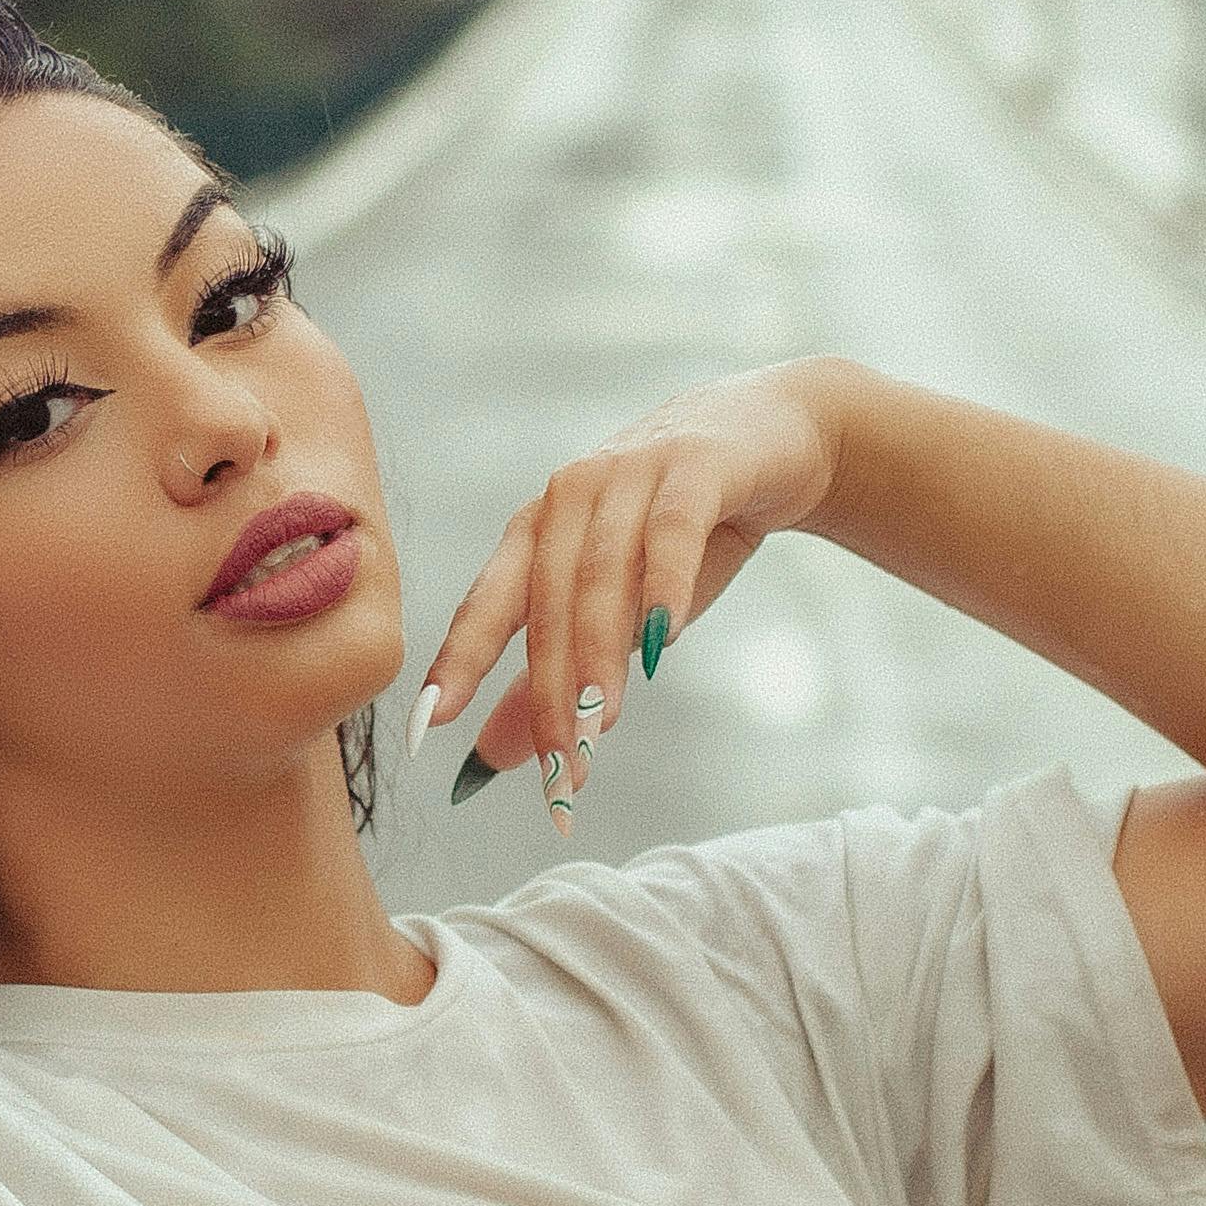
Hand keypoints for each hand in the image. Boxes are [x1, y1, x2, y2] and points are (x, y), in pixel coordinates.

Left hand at [414, 360, 847, 823]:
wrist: (778, 436)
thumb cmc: (685, 532)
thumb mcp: (622, 610)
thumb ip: (555, 675)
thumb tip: (491, 758)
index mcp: (537, 530)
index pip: (487, 603)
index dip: (458, 663)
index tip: (428, 728)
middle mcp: (570, 496)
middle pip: (546, 603)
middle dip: (546, 691)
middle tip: (555, 769)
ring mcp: (629, 474)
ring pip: (601, 575)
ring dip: (596, 655)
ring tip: (595, 725)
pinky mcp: (695, 466)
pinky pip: (672, 532)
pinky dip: (662, 588)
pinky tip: (661, 644)